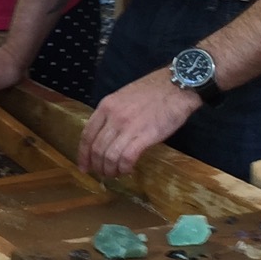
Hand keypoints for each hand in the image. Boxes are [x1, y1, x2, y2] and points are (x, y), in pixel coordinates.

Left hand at [78, 68, 200, 177]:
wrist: (177, 85)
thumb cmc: (153, 90)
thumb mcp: (124, 97)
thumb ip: (113, 114)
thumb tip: (107, 135)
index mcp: (106, 106)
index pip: (87, 135)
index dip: (83, 154)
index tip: (84, 166)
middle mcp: (113, 117)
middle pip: (96, 148)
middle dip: (96, 166)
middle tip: (101, 174)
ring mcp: (128, 126)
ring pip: (109, 156)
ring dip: (110, 170)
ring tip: (114, 174)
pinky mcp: (145, 135)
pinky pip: (126, 158)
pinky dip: (124, 168)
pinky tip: (127, 170)